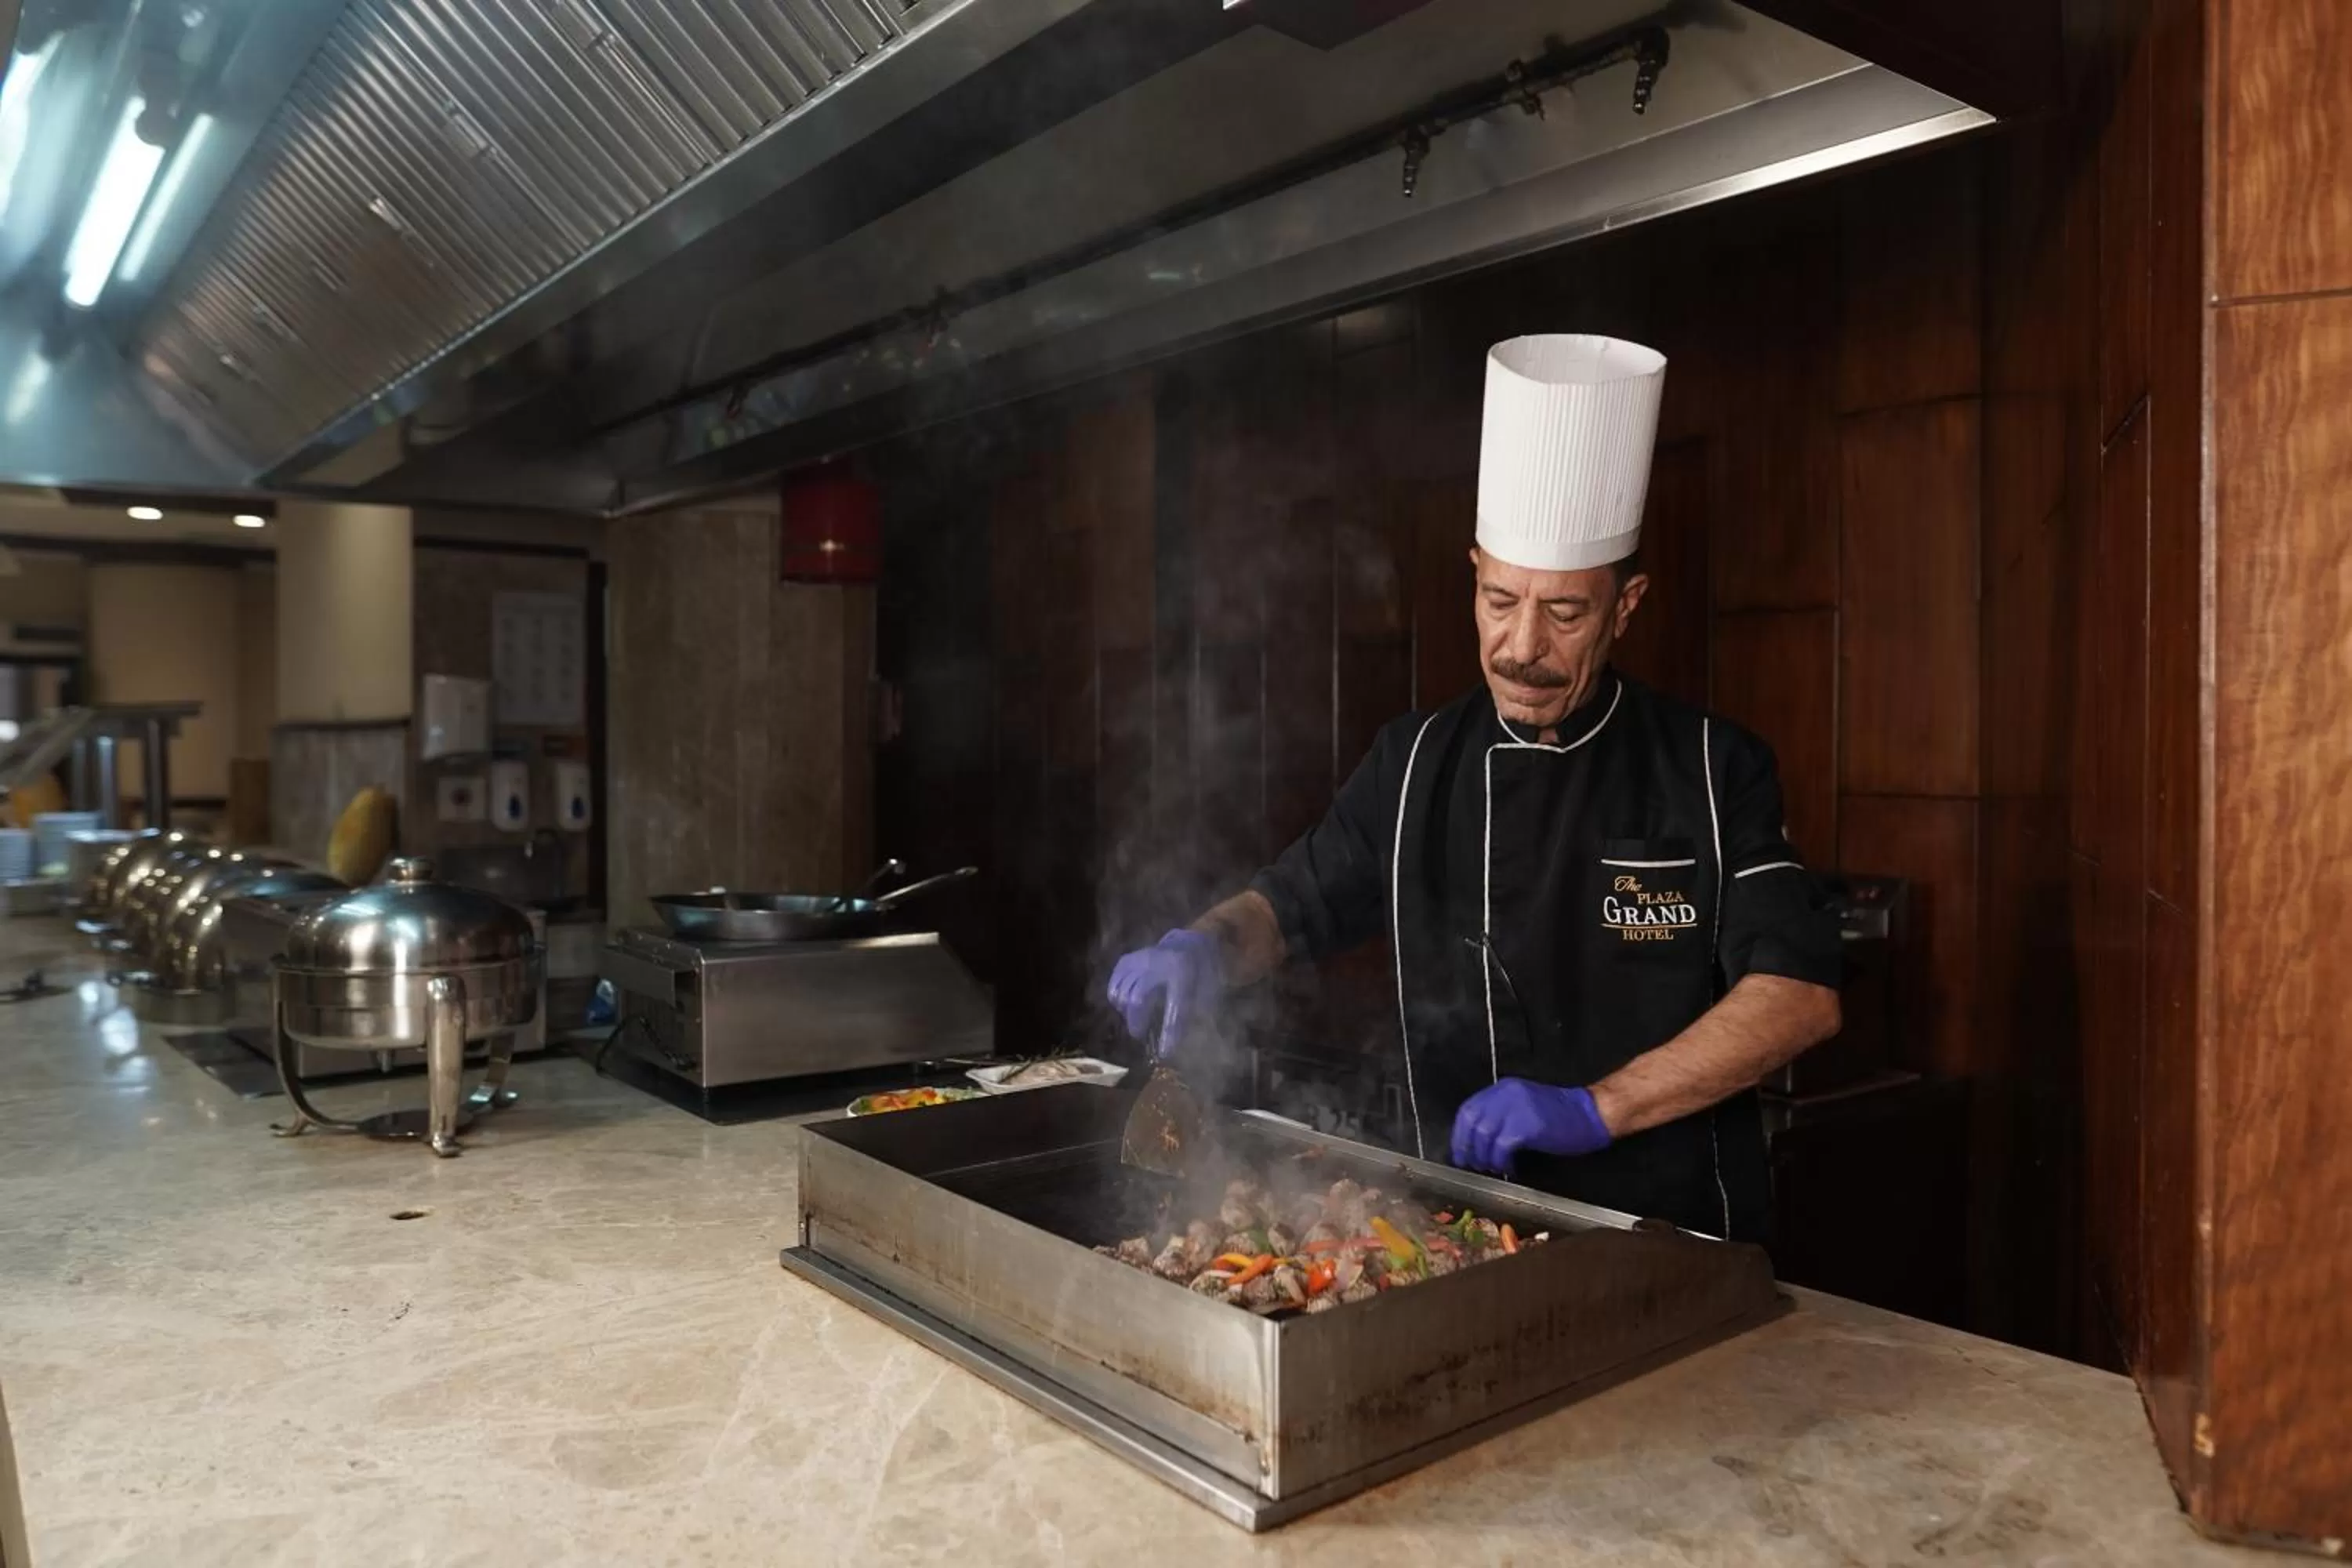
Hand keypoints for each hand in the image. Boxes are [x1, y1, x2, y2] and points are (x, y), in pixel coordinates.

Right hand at [1106, 930, 1222, 1056]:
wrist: (1192, 942)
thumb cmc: (1203, 972)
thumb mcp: (1210, 991)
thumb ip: (1197, 1014)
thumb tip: (1183, 1044)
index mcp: (1183, 971)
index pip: (1175, 1007)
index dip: (1169, 1032)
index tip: (1164, 1053)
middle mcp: (1157, 962)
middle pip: (1138, 998)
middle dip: (1138, 1022)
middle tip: (1142, 1036)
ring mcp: (1139, 959)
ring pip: (1122, 991)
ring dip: (1128, 1013)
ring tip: (1138, 1021)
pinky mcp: (1127, 960)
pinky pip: (1114, 984)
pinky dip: (1118, 999)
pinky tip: (1127, 1007)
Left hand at [1450, 1078, 1612, 1174]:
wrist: (1591, 1114)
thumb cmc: (1560, 1116)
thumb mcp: (1525, 1107)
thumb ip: (1502, 1115)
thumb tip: (1477, 1141)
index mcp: (1503, 1089)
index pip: (1468, 1110)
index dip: (1459, 1134)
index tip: (1460, 1153)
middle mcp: (1505, 1094)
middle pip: (1470, 1122)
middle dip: (1466, 1148)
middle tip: (1473, 1165)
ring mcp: (1516, 1108)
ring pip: (1483, 1136)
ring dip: (1484, 1157)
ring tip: (1494, 1168)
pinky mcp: (1527, 1125)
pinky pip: (1501, 1147)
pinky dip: (1501, 1161)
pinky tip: (1510, 1168)